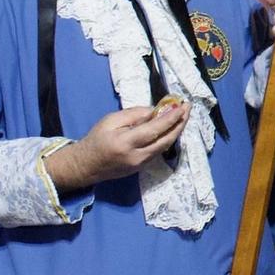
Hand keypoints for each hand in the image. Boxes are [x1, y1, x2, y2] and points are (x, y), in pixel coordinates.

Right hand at [44, 102, 189, 192]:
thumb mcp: (110, 121)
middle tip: (188, 108)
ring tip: (183, 115)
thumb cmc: (96, 139)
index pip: (154, 129)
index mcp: (125, 143)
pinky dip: (168, 138)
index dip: (171, 118)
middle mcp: (136, 156)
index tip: (182, 106)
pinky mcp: (142, 168)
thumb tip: (155, 111)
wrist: (85, 166)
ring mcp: (141, 164)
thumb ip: (134, 115)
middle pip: (166, 140)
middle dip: (180, 123)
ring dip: (176, 130)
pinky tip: (171, 127)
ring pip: (165, 146)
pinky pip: (159, 151)